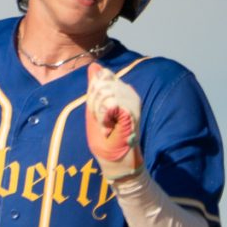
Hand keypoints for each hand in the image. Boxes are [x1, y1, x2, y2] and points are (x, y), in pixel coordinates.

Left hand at [85, 64, 142, 183]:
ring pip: (106, 92)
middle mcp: (129, 94)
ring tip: (107, 126)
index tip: (98, 113)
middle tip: (102, 122)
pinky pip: (110, 104)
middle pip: (102, 82)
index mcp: (121, 91)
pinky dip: (104, 118)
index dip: (94, 94)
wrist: (114, 161)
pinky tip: (110, 128)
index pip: (102, 76)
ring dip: (99, 113)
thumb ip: (94, 88)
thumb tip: (94, 65)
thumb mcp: (94, 110)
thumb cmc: (104, 140)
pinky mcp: (132, 111)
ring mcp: (132, 102)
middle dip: (94, 103)